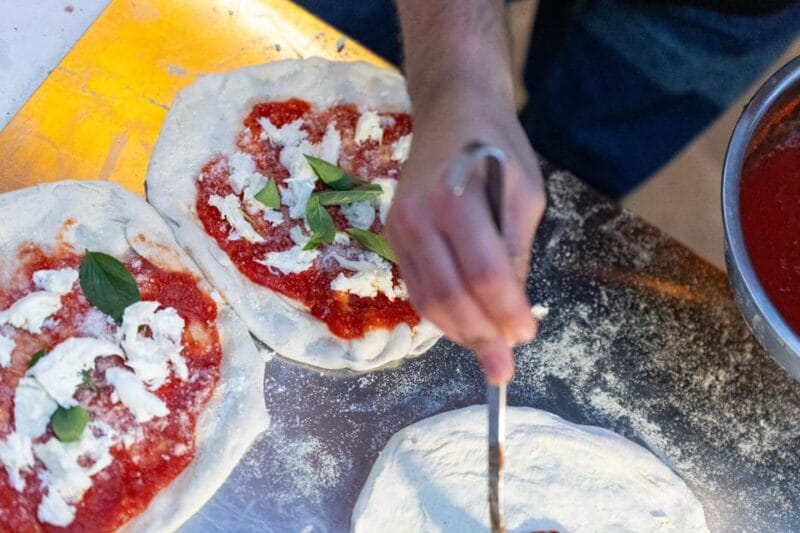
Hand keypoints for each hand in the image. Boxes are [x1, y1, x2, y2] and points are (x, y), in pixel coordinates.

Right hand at [386, 86, 545, 384]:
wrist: (451, 111)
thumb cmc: (496, 146)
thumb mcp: (526, 194)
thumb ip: (516, 252)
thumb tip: (512, 309)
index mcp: (457, 202)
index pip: (485, 276)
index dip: (506, 313)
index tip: (526, 337)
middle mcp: (418, 219)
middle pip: (449, 297)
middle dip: (480, 338)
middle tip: (504, 367)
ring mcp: (399, 229)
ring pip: (427, 300)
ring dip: (458, 333)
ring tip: (486, 352)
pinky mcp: (392, 235)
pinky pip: (416, 286)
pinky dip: (440, 313)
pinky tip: (464, 325)